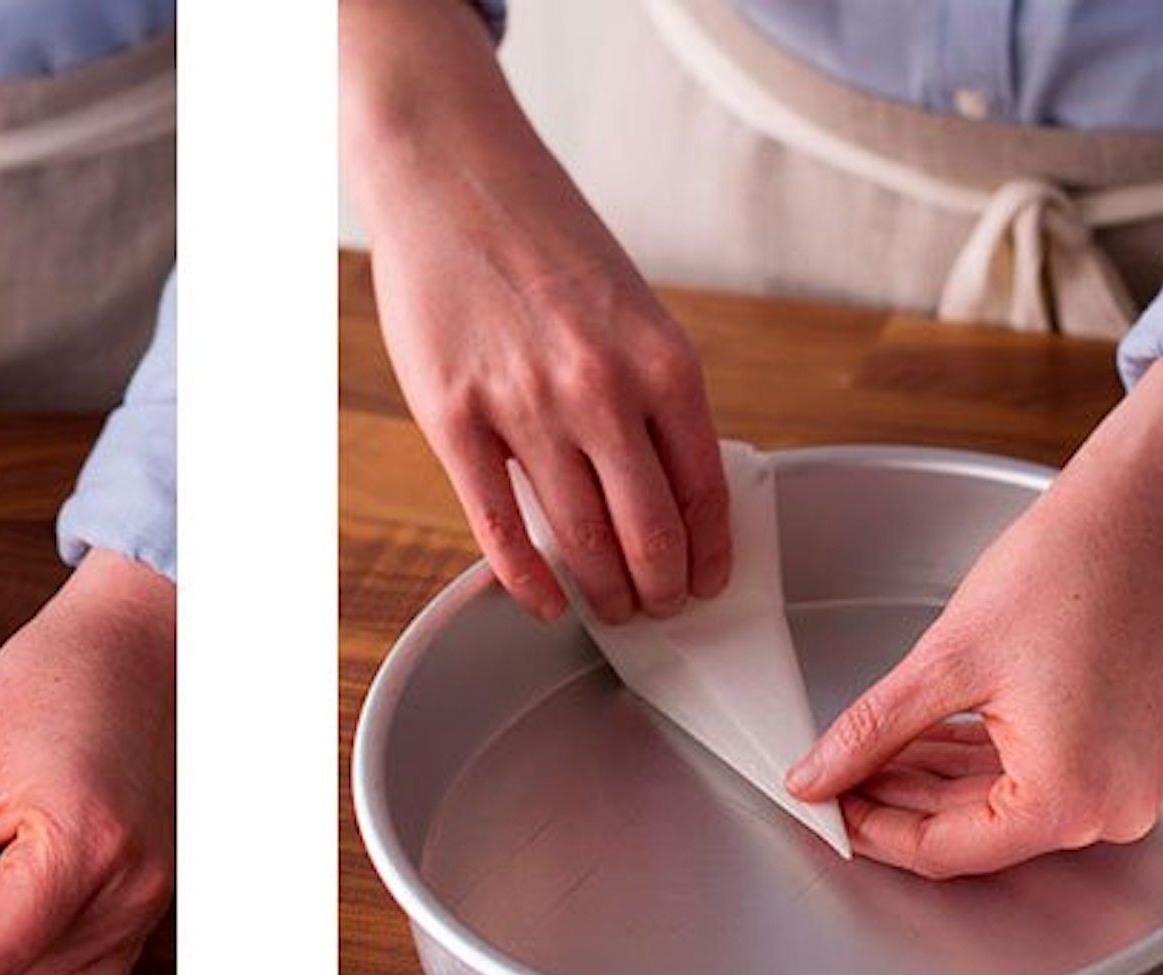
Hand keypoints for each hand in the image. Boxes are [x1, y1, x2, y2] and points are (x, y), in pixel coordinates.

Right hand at [341, 0, 729, 622]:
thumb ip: (648, 391)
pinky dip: (529, 580)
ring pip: (580, 539)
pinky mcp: (454, 419)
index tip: (705, 584)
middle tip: (657, 609)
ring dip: (604, 591)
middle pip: (648, 530)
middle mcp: (602, 390)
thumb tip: (659, 481)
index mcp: (663, 360)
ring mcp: (525, 408)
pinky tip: (547, 603)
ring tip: (611, 609)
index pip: (704, 489)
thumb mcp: (629, 308)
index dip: (708, 554)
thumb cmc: (543, 238)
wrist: (454, 178)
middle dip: (659, 588)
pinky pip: (500, 527)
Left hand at [786, 360, 1162, 877]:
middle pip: (973, 833)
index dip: (873, 832)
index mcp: (1071, 799)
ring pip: (995, 805)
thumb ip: (872, 732)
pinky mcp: (1115, 751)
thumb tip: (816, 777)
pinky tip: (914, 740)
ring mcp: (1118, 781)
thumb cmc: (1073, 574)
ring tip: (861, 754)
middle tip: (831, 778)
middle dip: (894, 804)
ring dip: (925, 781)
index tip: (823, 810)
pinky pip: (1027, 776)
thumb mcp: (946, 663)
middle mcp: (1107, 808)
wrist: (1144, 517)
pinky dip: (967, 760)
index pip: (948, 851)